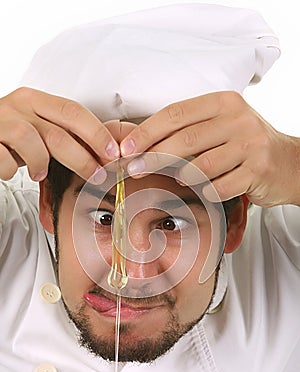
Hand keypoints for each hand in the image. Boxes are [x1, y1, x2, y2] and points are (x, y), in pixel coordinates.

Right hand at [0, 87, 119, 181]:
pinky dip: (10, 170)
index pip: (73, 111)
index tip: (112, 153)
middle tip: (97, 176)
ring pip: (31, 143)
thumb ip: (62, 134)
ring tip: (40, 174)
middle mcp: (18, 107)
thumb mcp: (37, 127)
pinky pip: (3, 159)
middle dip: (83, 159)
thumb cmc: (10, 134)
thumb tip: (101, 153)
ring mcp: (0, 123)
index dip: (96, 133)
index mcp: (36, 100)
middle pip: (58, 133)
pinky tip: (11, 172)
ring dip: (41, 164)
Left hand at [120, 91, 299, 206]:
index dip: (147, 131)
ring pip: (201, 166)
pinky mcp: (258, 171)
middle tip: (135, 169)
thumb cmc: (246, 144)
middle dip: (153, 157)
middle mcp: (238, 119)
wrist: (289, 162)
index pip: (176, 113)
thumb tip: (144, 145)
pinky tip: (205, 190)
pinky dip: (207, 192)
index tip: (127, 148)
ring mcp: (250, 145)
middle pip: (185, 139)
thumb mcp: (221, 125)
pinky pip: (219, 187)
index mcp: (224, 103)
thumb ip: (190, 130)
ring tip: (177, 180)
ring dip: (182, 177)